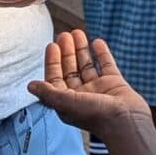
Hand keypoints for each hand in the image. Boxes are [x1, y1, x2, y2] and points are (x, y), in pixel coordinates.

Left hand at [27, 30, 148, 132]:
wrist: (125, 121)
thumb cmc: (94, 115)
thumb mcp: (65, 103)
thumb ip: (47, 92)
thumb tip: (30, 86)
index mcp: (68, 101)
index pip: (56, 78)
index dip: (52, 62)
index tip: (52, 45)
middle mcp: (82, 95)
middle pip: (70, 70)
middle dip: (66, 52)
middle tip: (64, 35)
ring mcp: (99, 89)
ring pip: (87, 65)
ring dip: (81, 49)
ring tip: (78, 32)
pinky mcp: (114, 84)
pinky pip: (106, 65)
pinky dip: (101, 53)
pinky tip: (97, 41)